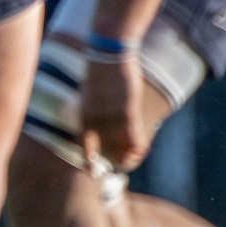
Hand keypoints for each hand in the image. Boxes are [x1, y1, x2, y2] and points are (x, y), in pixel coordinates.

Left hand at [81, 52, 149, 171]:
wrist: (108, 52)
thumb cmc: (101, 71)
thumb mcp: (93, 93)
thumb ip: (95, 109)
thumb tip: (101, 121)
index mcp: (84, 115)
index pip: (84, 146)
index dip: (90, 162)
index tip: (95, 174)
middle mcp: (95, 120)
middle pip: (106, 151)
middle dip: (116, 161)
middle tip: (125, 163)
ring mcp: (111, 117)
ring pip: (122, 148)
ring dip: (130, 157)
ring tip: (135, 158)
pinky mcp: (127, 111)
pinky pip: (133, 137)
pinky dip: (138, 148)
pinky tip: (141, 151)